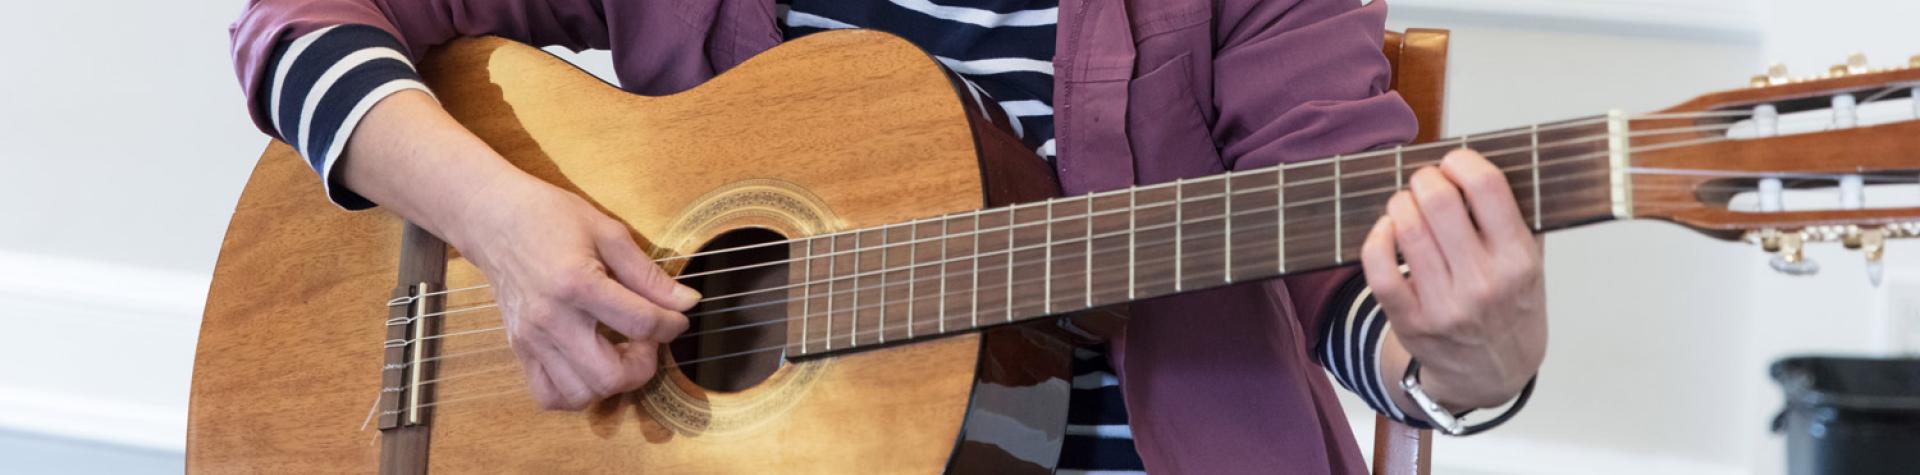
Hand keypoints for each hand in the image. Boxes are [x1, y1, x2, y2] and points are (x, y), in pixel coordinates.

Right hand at [340, 91, 695, 409]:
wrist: (493, 218)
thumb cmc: (550, 217)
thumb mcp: (607, 232)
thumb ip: (648, 273)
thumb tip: (687, 302)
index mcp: (578, 283)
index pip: (641, 323)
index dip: (672, 324)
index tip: (677, 317)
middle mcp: (552, 319)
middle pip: (611, 375)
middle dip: (644, 364)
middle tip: (646, 340)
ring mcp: (532, 339)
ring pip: (581, 394)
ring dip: (612, 381)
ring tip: (619, 352)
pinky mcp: (519, 348)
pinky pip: (549, 395)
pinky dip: (576, 393)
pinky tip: (590, 367)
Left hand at [1360, 149, 1546, 410]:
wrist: (1493, 374)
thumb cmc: (1511, 309)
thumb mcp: (1533, 264)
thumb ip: (1516, 216)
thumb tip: (1480, 162)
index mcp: (1519, 260)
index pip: (1487, 187)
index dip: (1462, 161)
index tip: (1455, 161)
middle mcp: (1483, 283)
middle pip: (1438, 201)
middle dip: (1425, 178)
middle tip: (1425, 181)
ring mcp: (1444, 305)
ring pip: (1406, 228)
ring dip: (1399, 203)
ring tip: (1406, 204)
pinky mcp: (1410, 321)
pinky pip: (1378, 267)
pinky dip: (1377, 237)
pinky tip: (1387, 230)